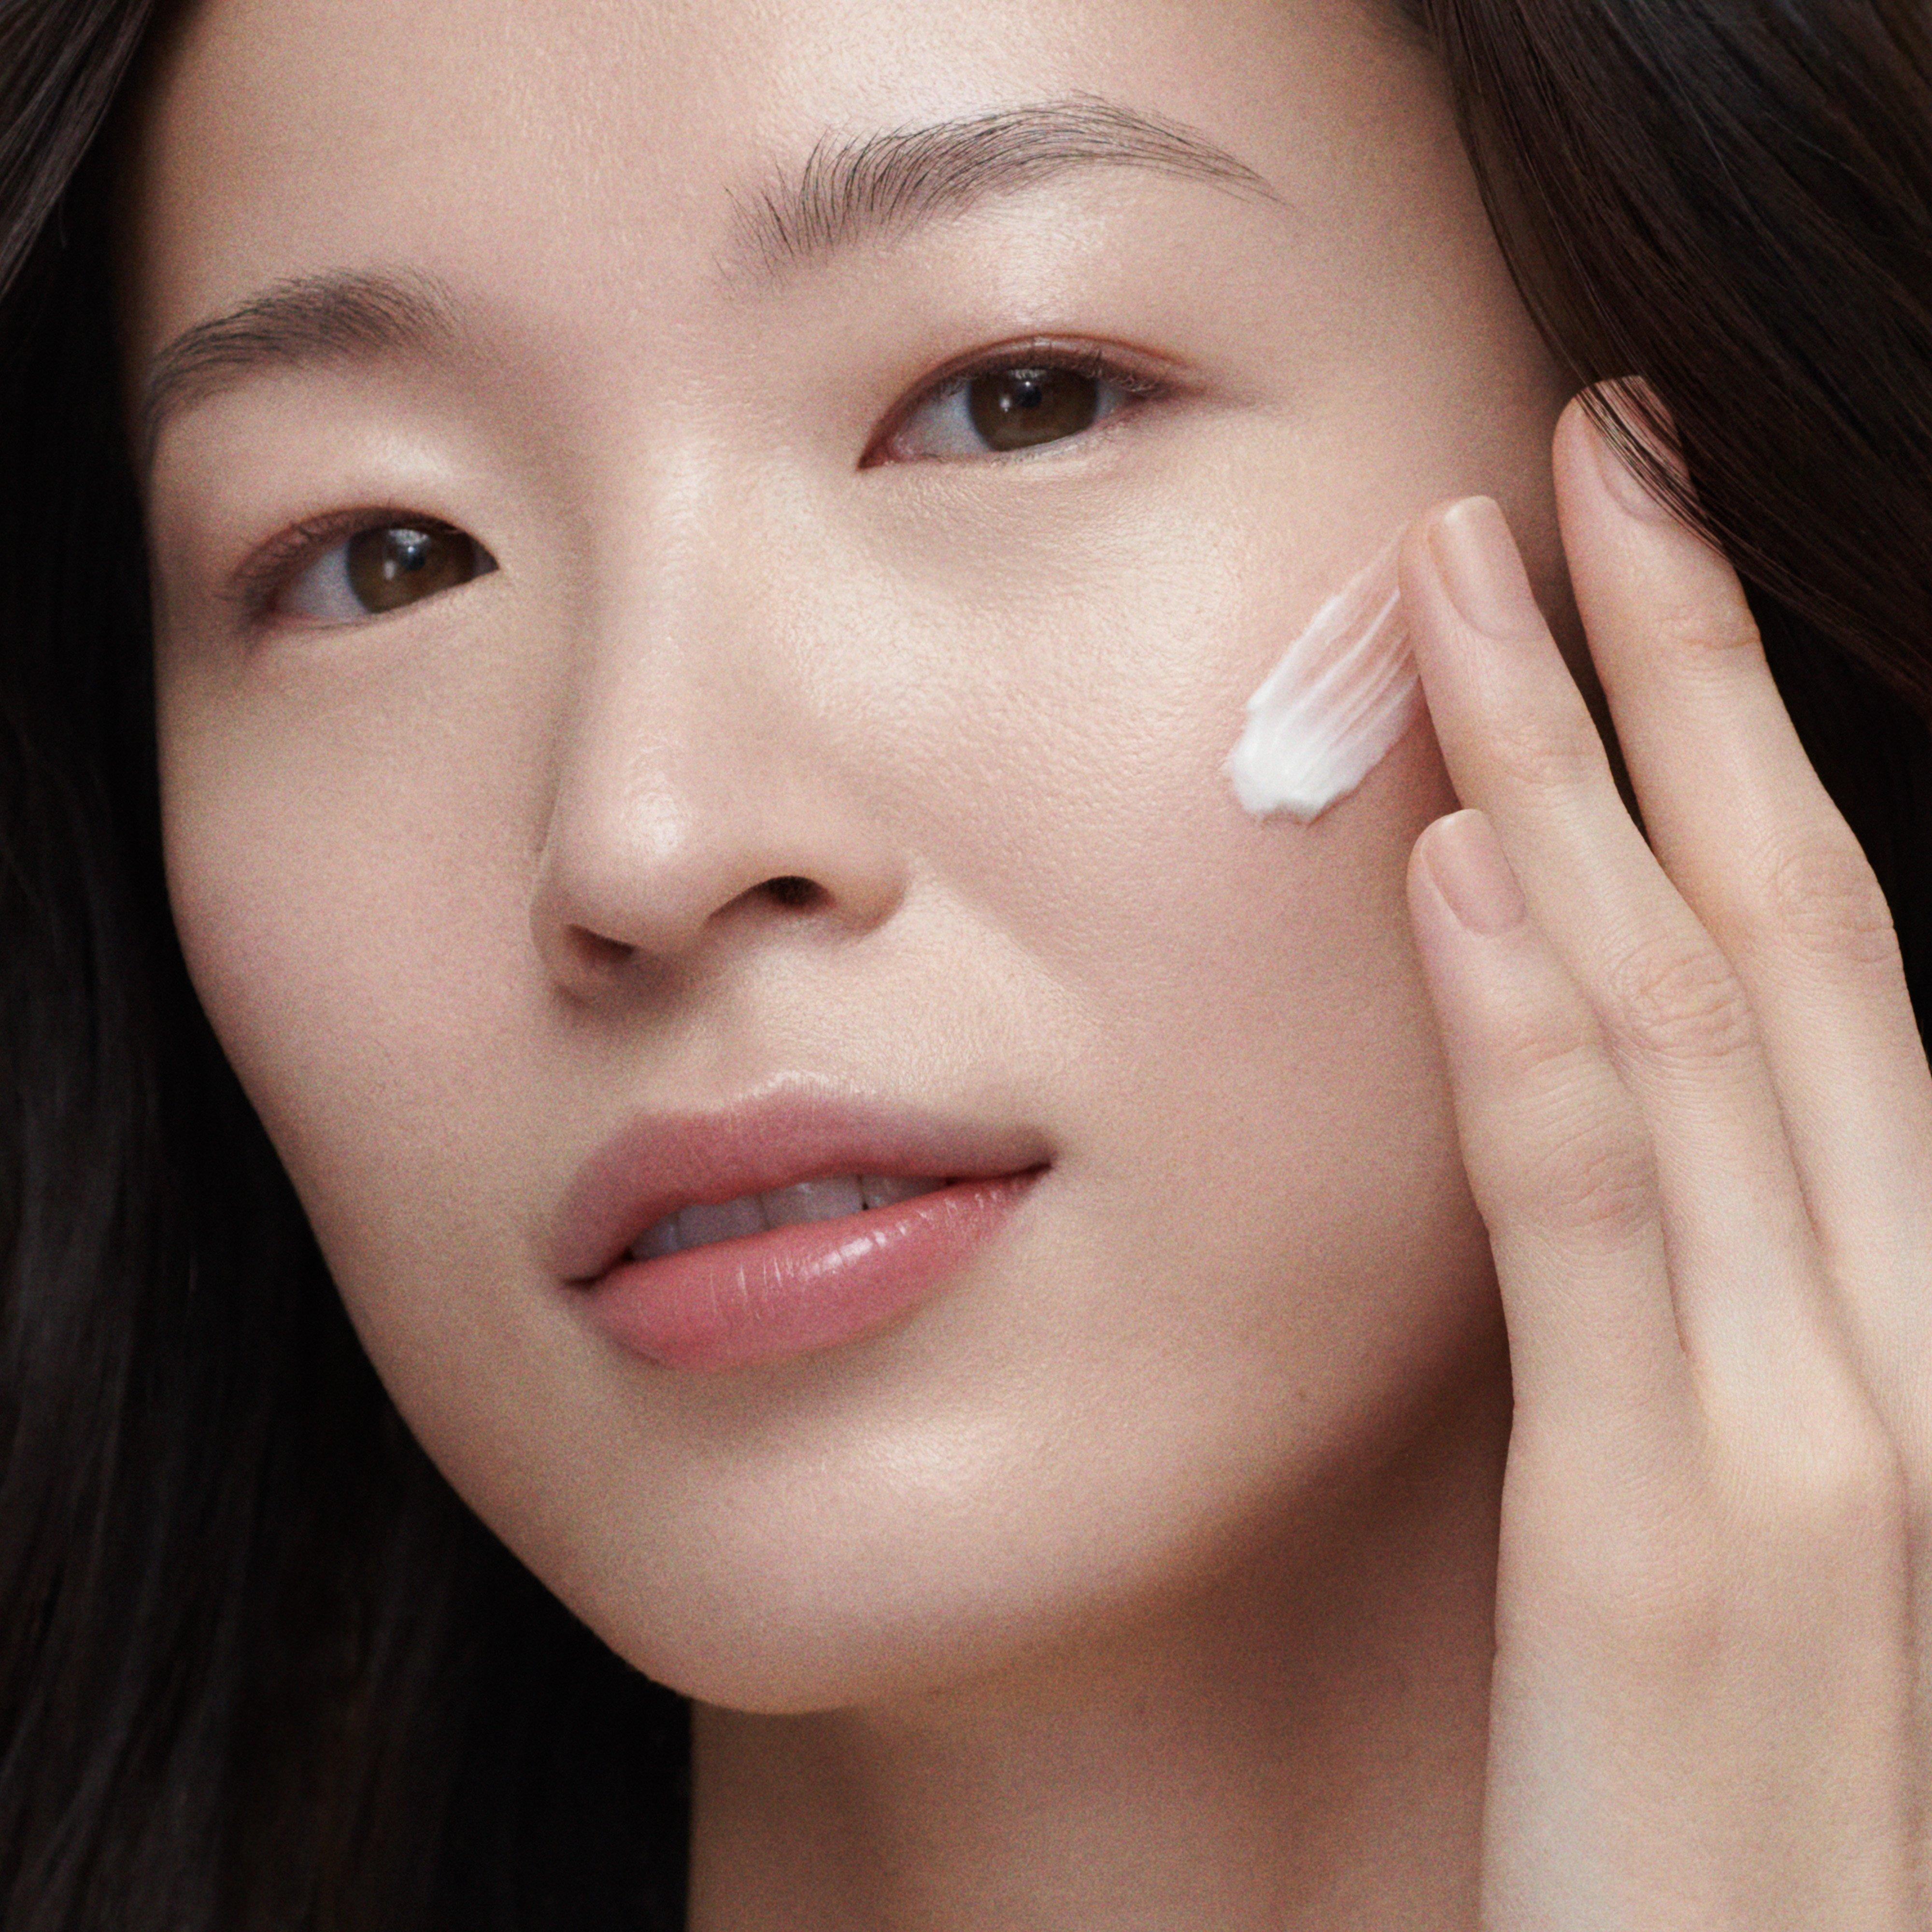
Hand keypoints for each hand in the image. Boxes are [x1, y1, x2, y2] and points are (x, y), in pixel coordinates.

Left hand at [1401, 393, 1931, 1928]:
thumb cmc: (1742, 1759)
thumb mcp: (1731, 1476)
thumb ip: (1680, 1275)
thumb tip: (1572, 1050)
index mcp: (1892, 1304)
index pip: (1811, 955)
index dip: (1730, 729)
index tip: (1633, 557)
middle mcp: (1886, 1331)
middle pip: (1780, 922)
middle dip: (1681, 671)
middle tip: (1587, 457)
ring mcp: (1803, 1431)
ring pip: (1695, 1018)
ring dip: (1580, 769)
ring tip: (1471, 570)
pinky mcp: (1670, 1540)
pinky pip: (1599, 1223)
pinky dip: (1533, 1029)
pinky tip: (1467, 858)